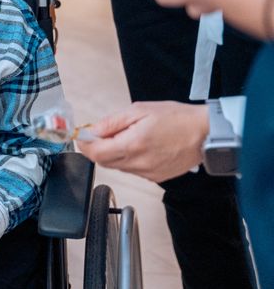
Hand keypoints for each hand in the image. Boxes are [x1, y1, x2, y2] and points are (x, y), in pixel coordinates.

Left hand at [77, 101, 208, 182]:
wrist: (206, 133)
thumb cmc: (177, 118)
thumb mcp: (139, 111)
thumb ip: (112, 122)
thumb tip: (92, 130)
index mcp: (133, 145)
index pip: (96, 153)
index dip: (85, 145)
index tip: (83, 136)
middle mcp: (139, 163)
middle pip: (104, 162)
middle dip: (98, 148)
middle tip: (101, 134)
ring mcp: (148, 173)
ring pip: (118, 167)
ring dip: (114, 154)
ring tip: (126, 137)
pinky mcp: (156, 177)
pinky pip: (133, 170)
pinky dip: (129, 159)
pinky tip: (139, 147)